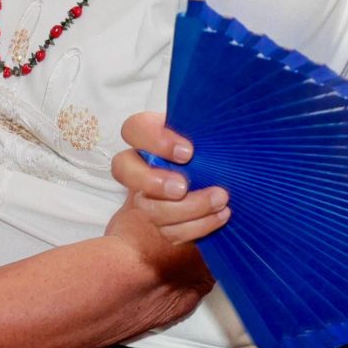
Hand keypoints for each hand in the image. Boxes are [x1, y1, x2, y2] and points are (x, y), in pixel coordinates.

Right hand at [109, 112, 230, 244]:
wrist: (225, 180)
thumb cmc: (215, 149)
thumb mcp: (209, 132)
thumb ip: (205, 126)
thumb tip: (223, 115)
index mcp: (152, 135)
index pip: (134, 129)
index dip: (155, 141)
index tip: (188, 152)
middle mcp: (142, 164)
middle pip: (123, 168)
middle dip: (152, 181)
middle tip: (182, 187)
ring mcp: (147, 195)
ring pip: (150, 208)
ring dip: (188, 207)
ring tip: (220, 199)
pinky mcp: (162, 222)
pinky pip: (170, 232)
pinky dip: (199, 225)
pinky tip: (221, 215)